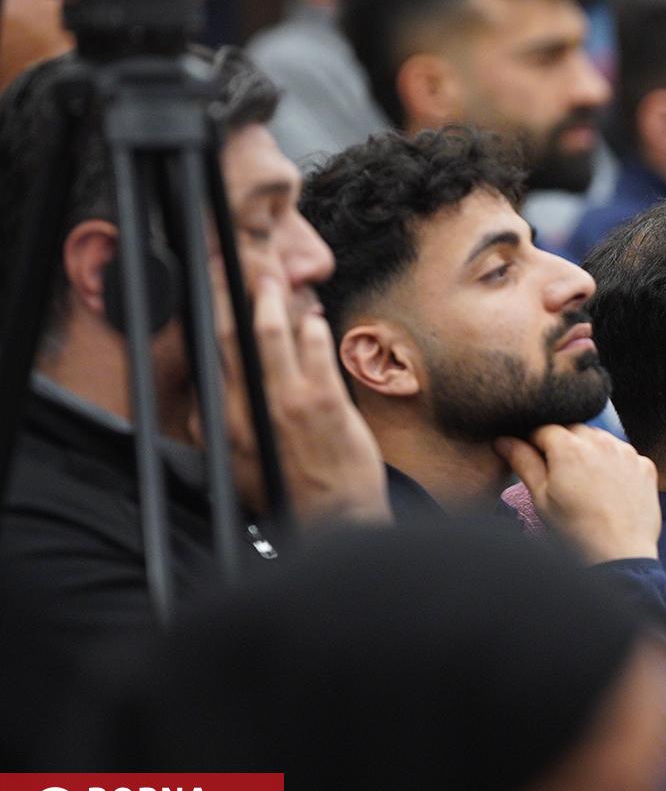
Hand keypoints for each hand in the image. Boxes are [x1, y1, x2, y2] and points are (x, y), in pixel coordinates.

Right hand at [202, 272, 389, 526]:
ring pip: (270, 337)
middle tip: (235, 270)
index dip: (209, 320)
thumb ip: (219, 433)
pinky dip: (311, 329)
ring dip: (271, 302)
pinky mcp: (325, 403)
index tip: (212, 295)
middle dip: (230, 298)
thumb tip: (205, 404)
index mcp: (225, 423)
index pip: (209, 360)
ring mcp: (288, 403)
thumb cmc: (291, 493)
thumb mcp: (239, 466)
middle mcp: (248, 410)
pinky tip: (313, 318)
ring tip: (272, 282)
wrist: (335, 520)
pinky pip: (314, 352)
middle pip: (230, 340)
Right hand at [496, 425, 659, 562]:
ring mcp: (626, 452)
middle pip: (573, 430)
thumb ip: (523, 462)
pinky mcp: (645, 466)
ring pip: (600, 439)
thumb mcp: (541, 497)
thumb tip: (504, 441)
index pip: (543, 428)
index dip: (533, 442)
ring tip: (584, 482)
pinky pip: (624, 454)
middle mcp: (601, 441)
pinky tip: (608, 487)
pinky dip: (614, 463)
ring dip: (590, 451)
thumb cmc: (575, 530)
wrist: (619, 556)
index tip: (532, 458)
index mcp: (570, 447)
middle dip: (563, 445)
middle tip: (558, 474)